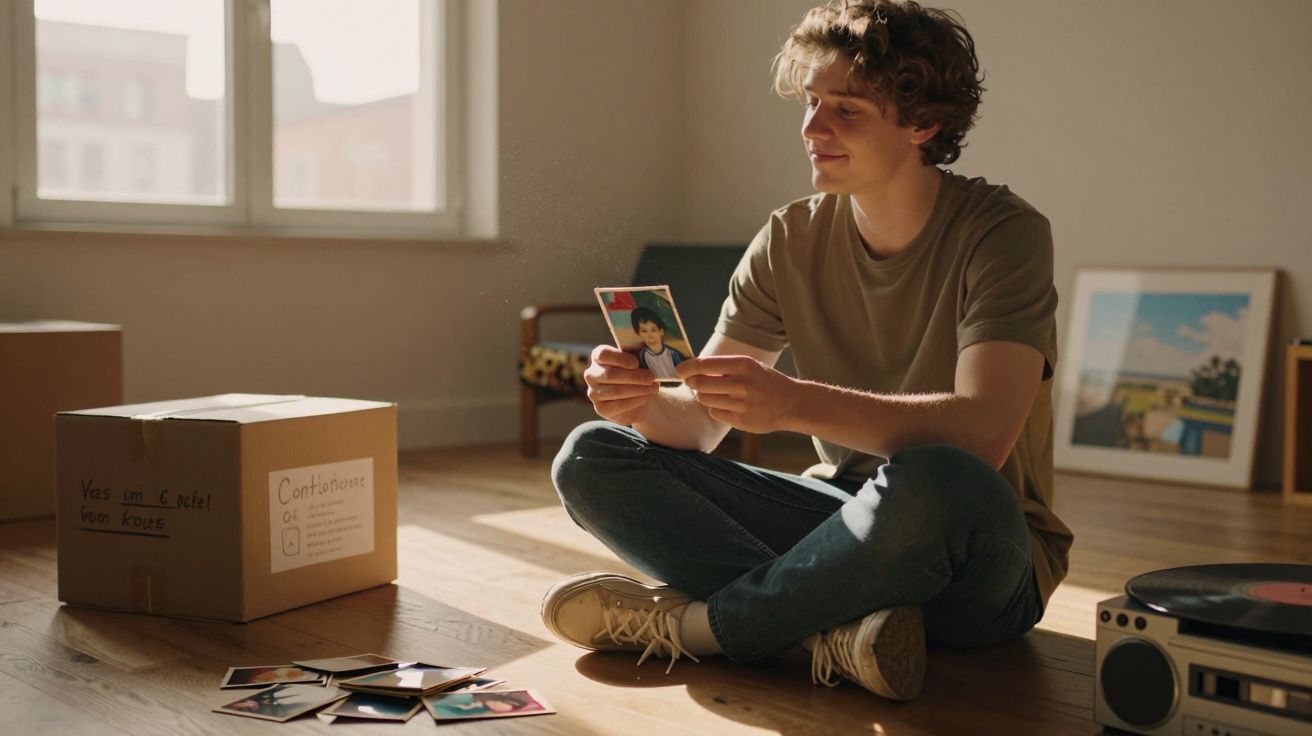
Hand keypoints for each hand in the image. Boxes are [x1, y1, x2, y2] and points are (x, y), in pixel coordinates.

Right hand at [584, 344, 658, 424]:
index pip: (602, 354)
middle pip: (609, 374)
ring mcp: (593, 393)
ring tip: (654, 387)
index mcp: (598, 357)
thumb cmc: (637, 372)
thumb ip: (639, 353)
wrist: (639, 395)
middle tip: (651, 377)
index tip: (636, 363)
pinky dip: (636, 400)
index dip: (619, 358)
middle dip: (634, 376)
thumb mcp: (638, 359)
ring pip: (615, 391)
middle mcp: (591, 374)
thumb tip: (647, 350)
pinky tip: (647, 396)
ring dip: (638, 389)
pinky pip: (618, 405)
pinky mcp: (601, 408)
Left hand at [677, 355, 796, 433]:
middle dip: (692, 382)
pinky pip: (714, 413)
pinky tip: (727, 405)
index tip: (679, 370)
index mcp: (742, 364)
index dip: (687, 368)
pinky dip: (715, 408)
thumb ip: (723, 367)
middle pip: (700, 383)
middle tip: (693, 382)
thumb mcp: (749, 366)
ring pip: (705, 399)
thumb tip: (691, 368)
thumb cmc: (765, 381)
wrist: (791, 403)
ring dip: (703, 396)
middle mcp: (741, 383)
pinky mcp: (740, 420)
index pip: (704, 364)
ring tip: (715, 393)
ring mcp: (741, 404)